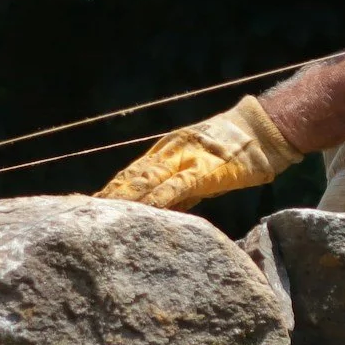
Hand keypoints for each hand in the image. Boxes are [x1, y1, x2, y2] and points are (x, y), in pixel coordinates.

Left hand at [97, 95, 301, 210]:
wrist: (262, 130)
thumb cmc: (235, 152)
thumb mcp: (200, 170)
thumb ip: (180, 188)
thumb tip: (162, 210)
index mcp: (166, 152)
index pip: (131, 174)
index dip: (110, 190)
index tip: (89, 206)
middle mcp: (169, 152)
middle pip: (131, 177)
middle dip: (108, 196)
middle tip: (83, 213)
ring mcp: (185, 159)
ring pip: (146, 180)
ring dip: (123, 198)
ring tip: (102, 214)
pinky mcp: (203, 169)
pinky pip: (175, 186)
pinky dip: (157, 199)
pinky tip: (142, 211)